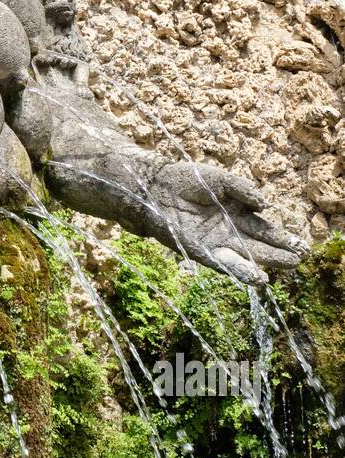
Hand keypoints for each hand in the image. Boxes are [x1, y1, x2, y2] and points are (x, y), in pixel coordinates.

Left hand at [147, 160, 306, 284]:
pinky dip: (240, 269)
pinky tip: (257, 277)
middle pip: (259, 246)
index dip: (283, 239)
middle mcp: (229, 232)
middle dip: (279, 254)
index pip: (264, 230)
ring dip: (265, 264)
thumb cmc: (187, 180)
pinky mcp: (199, 249)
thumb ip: (243, 189)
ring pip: (245, 256)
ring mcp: (215, 242)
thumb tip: (264, 205)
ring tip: (285, 269)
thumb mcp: (221, 180)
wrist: (155, 186)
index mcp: (237, 214)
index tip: (302, 247)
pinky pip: (223, 261)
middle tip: (299, 260)